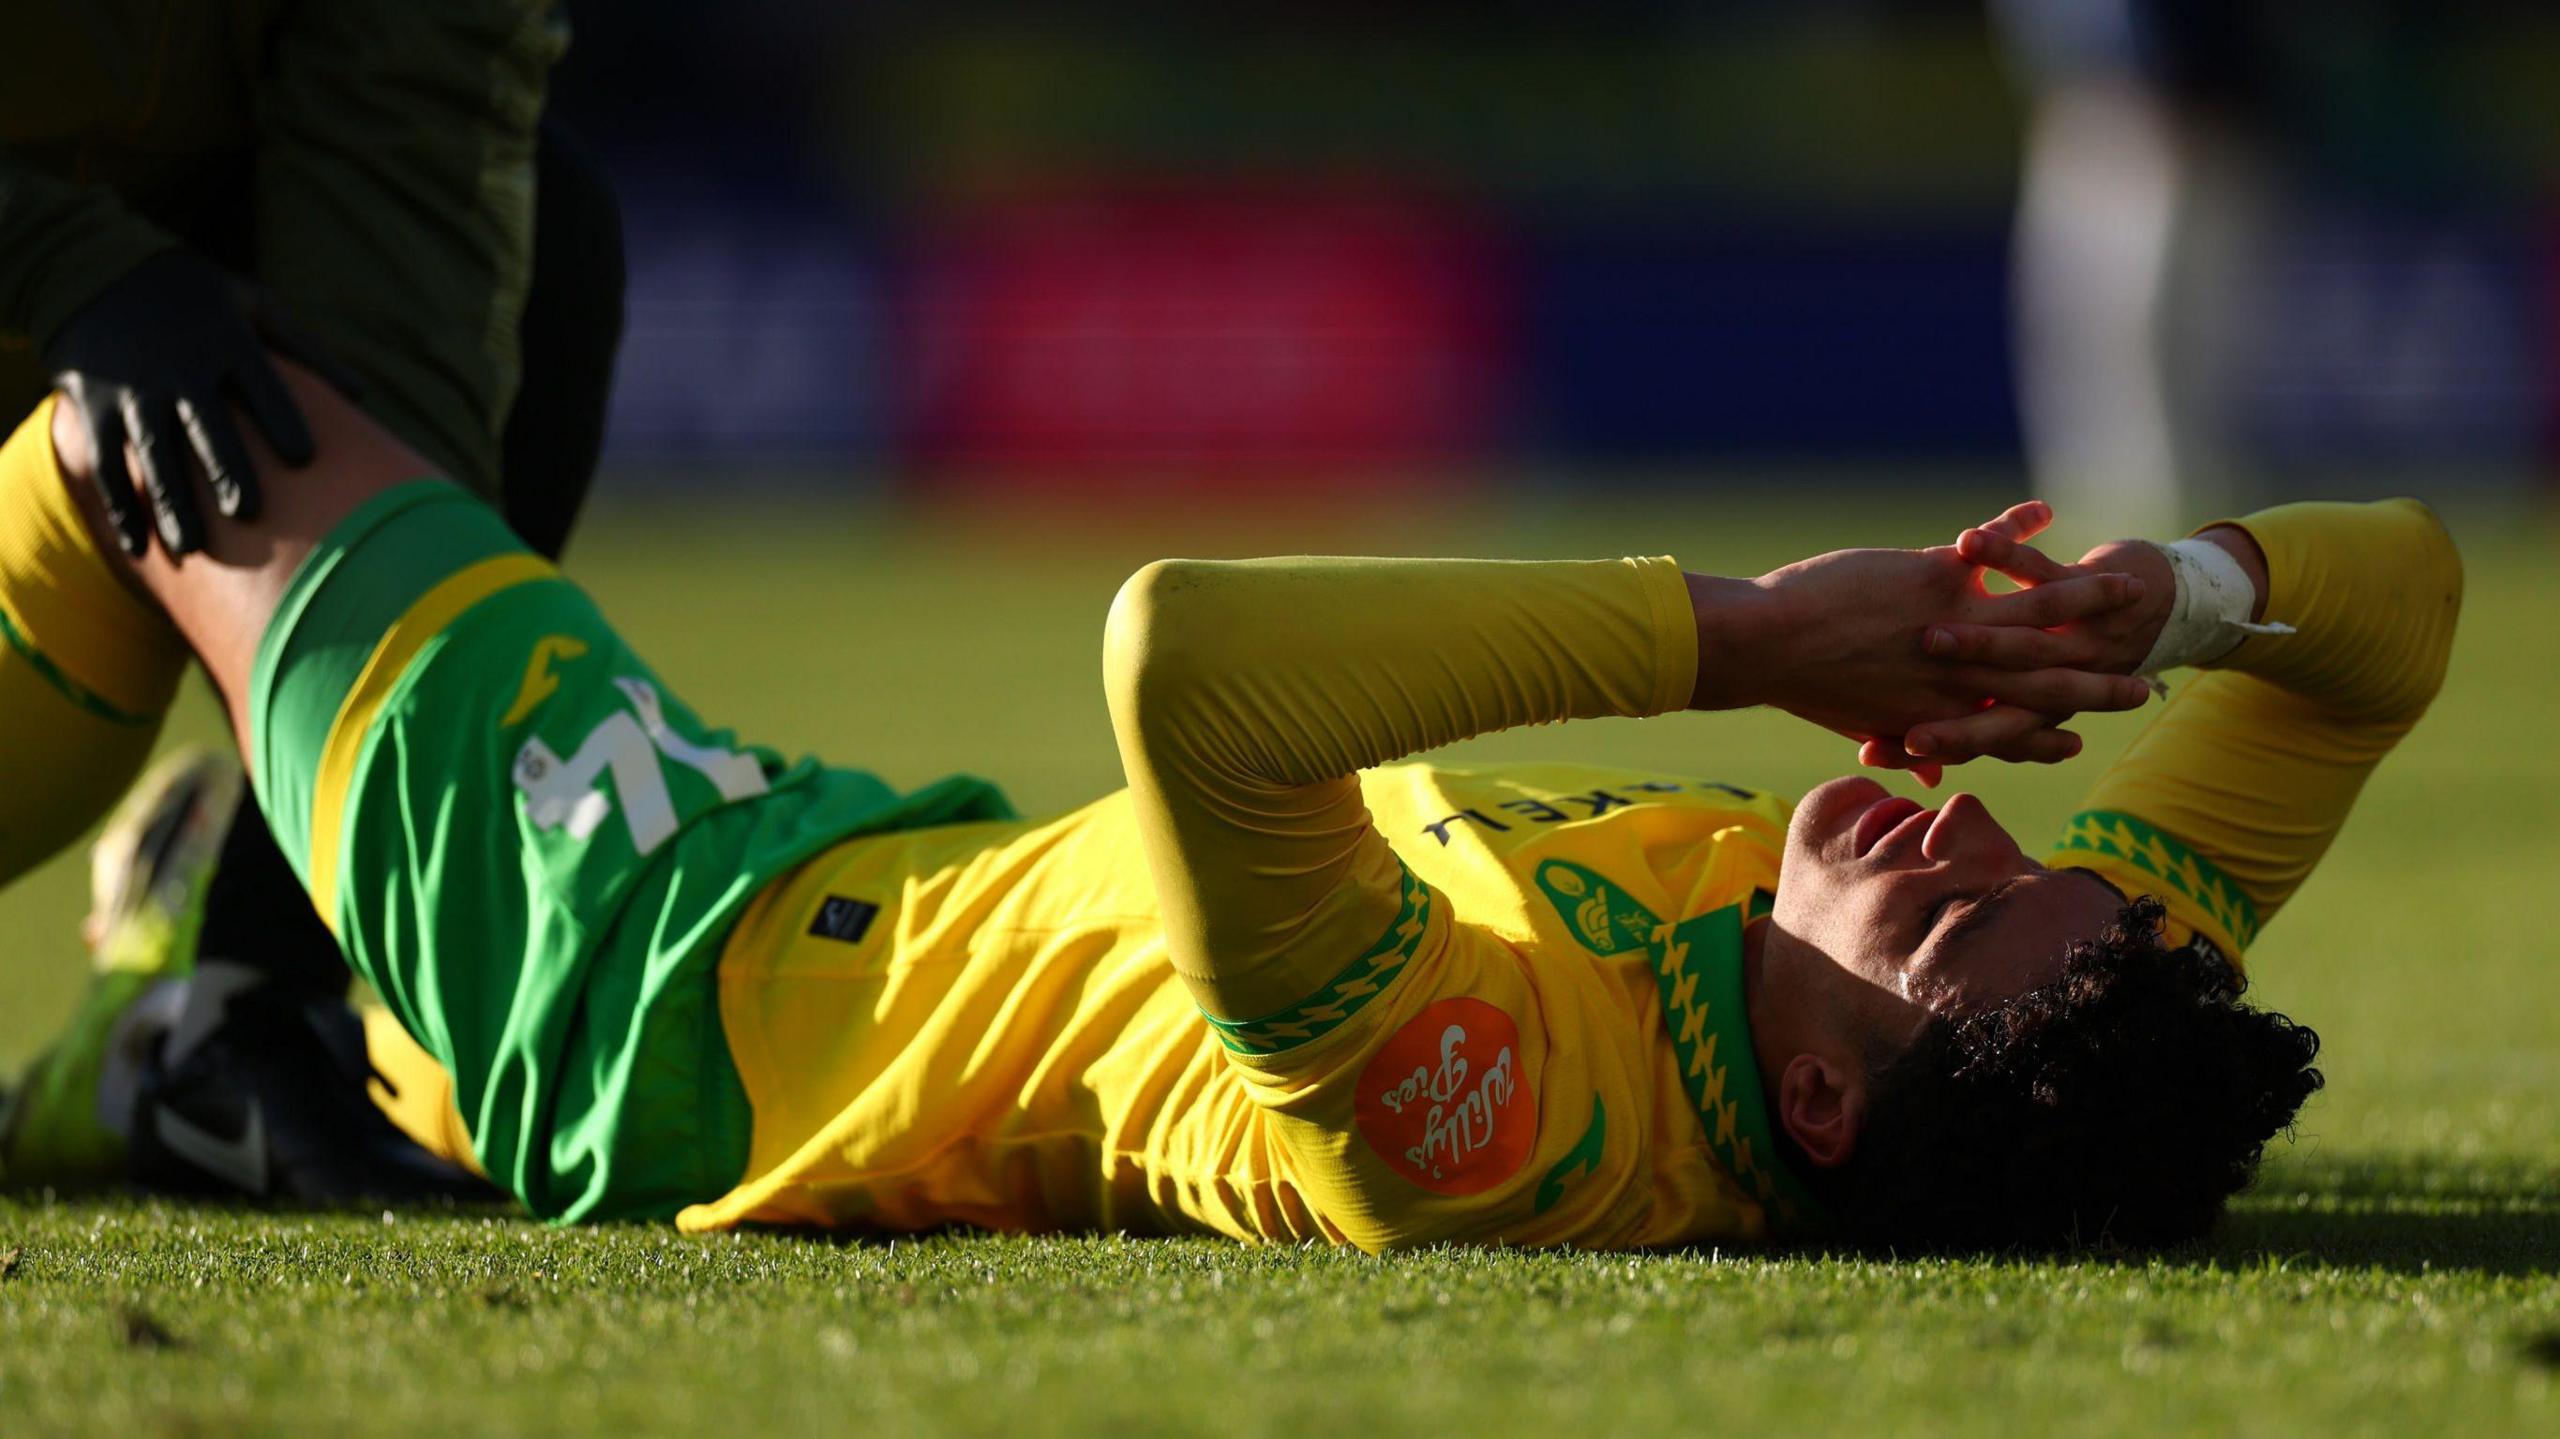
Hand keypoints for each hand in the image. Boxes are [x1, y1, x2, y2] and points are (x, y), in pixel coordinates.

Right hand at [44, 251, 313, 556]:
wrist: (92, 268)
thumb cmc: (194, 294)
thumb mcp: (250, 303)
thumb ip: (305, 349)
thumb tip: (362, 398)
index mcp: (224, 341)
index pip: (260, 385)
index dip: (281, 420)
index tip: (304, 459)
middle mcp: (178, 368)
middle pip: (205, 424)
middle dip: (224, 467)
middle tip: (247, 511)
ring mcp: (132, 389)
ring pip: (152, 452)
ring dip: (170, 500)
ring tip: (193, 544)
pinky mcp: (94, 406)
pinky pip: (106, 462)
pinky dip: (120, 506)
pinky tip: (139, 547)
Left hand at [1694, 502, 2154, 773]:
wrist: (1764, 648)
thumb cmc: (1802, 683)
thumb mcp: (1866, 720)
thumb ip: (1904, 735)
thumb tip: (1923, 763)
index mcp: (1941, 713)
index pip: (2012, 734)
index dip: (2052, 736)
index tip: (2086, 737)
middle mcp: (1962, 678)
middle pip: (2051, 682)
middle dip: (2103, 682)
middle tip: (2148, 681)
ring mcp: (1960, 628)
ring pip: (2043, 614)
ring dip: (2091, 595)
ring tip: (2131, 583)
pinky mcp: (1941, 582)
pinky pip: (1995, 552)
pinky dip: (2017, 529)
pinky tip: (2043, 510)